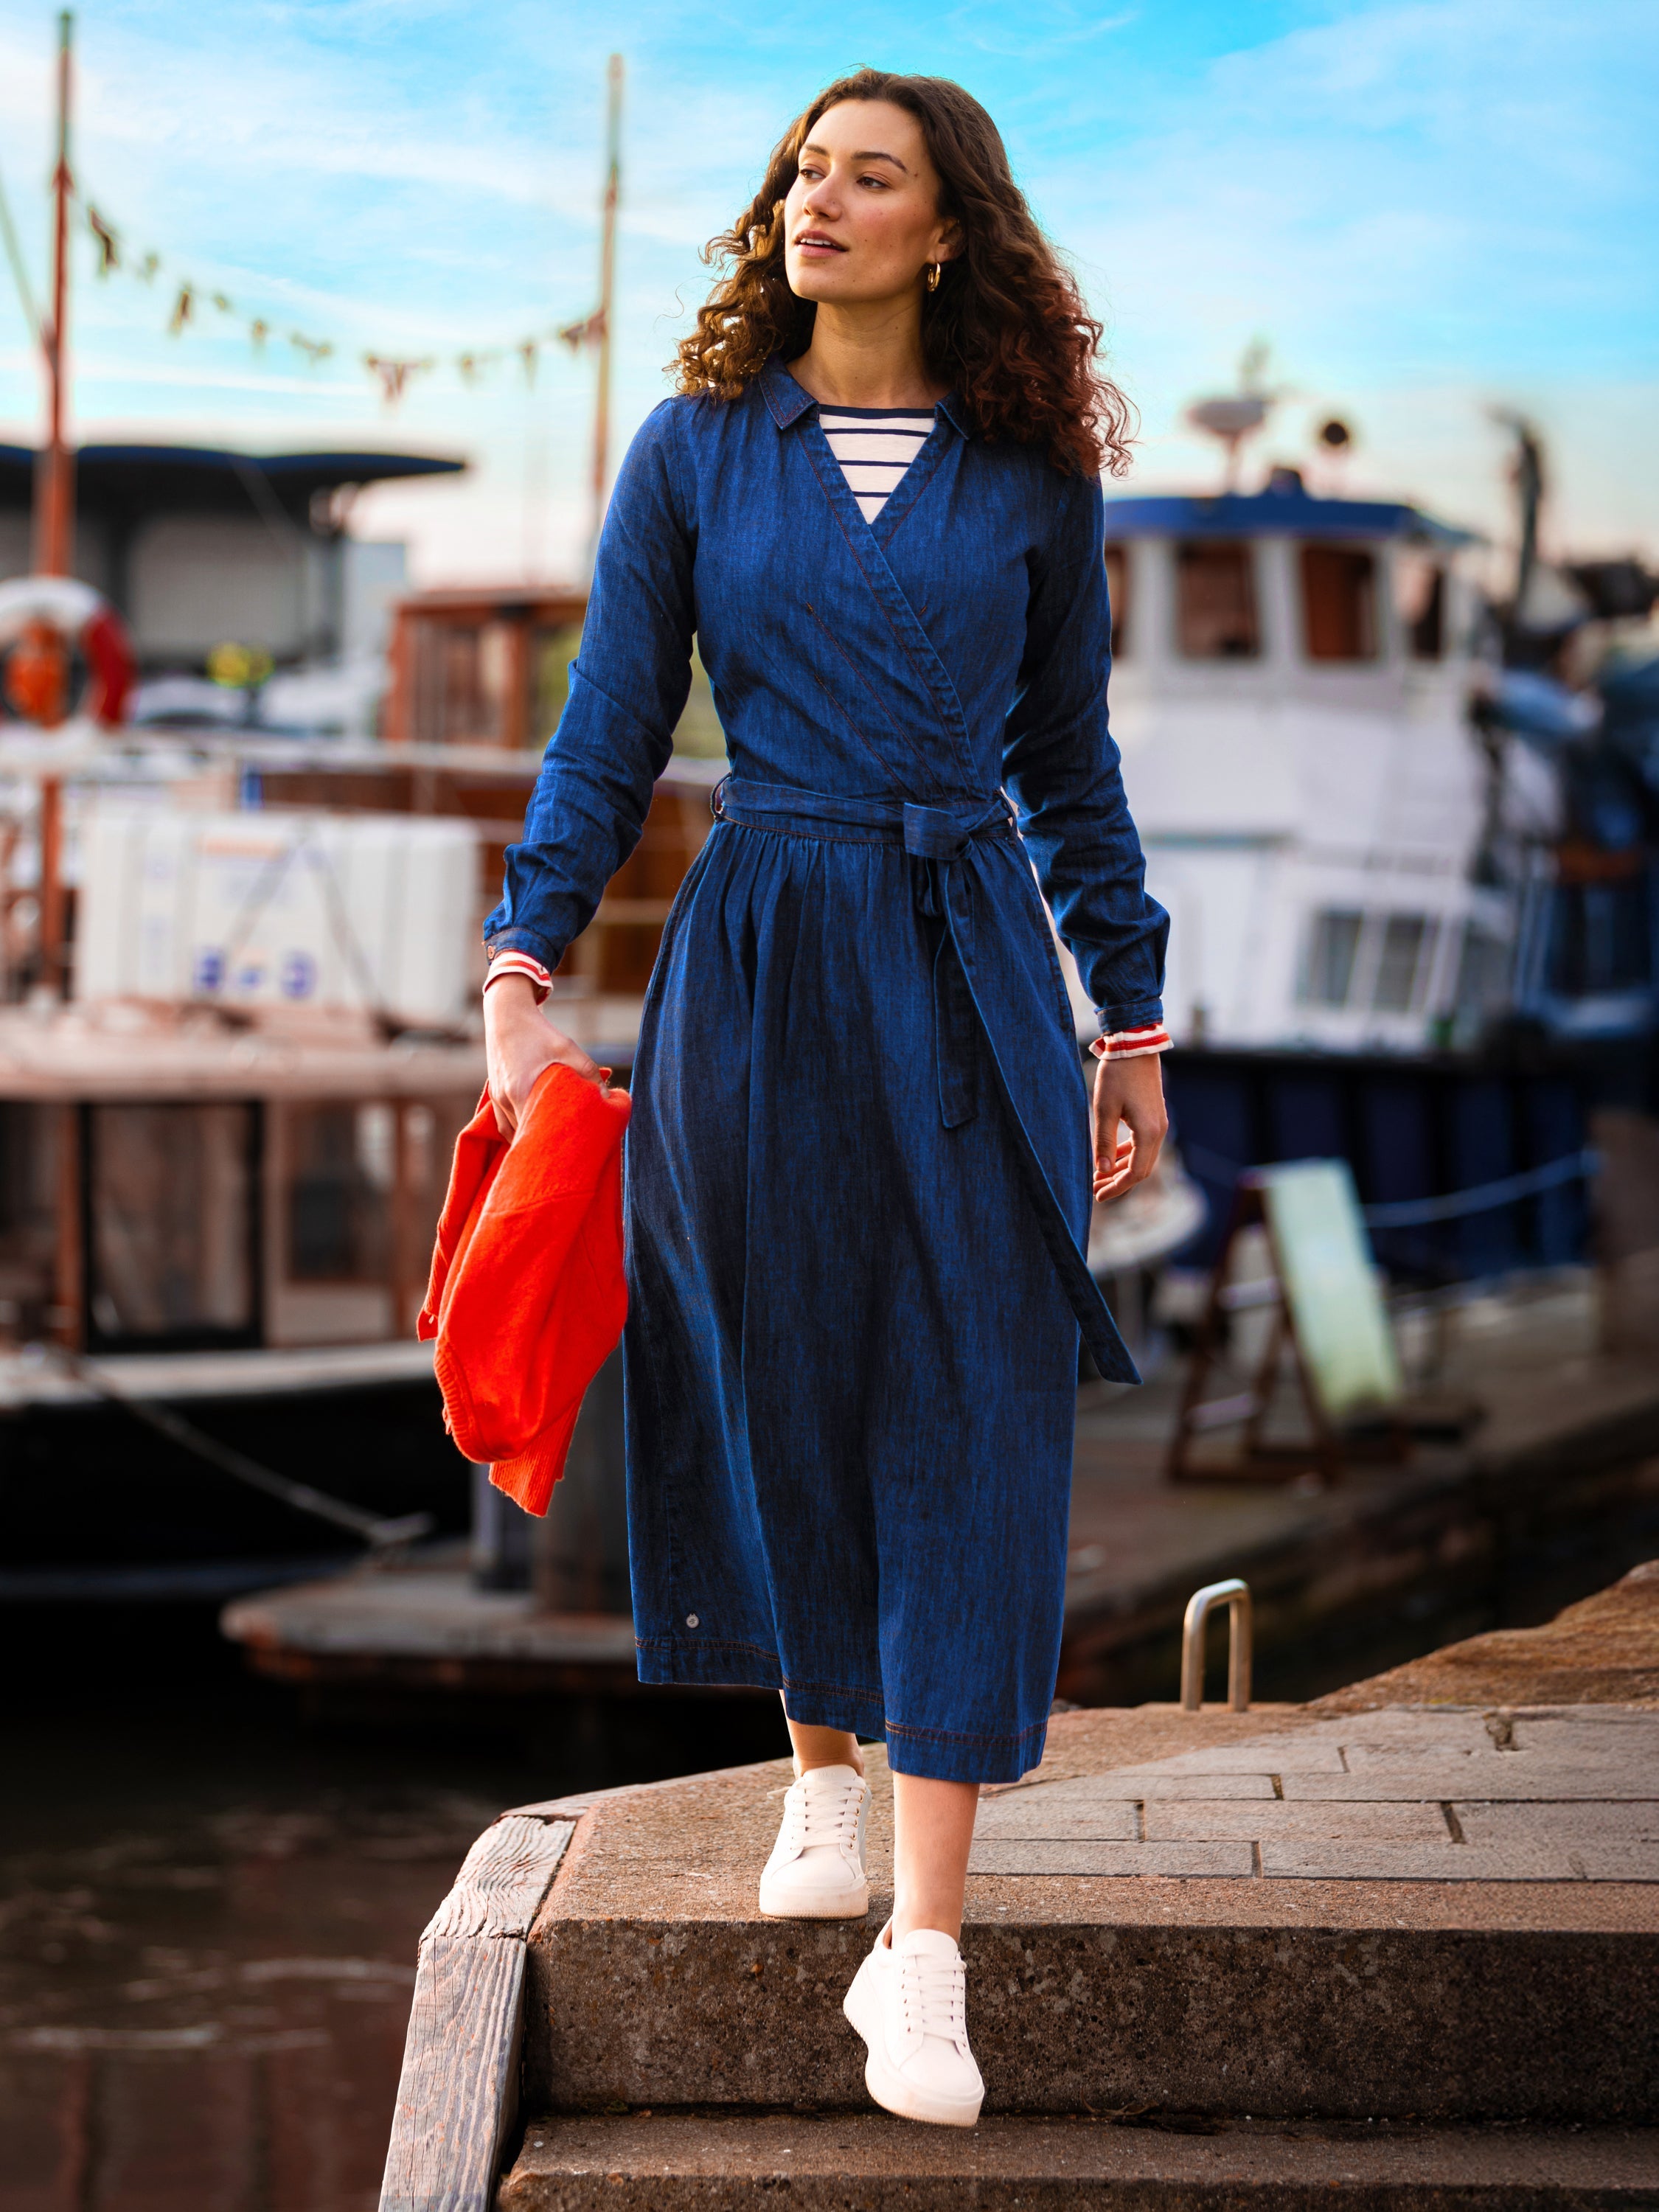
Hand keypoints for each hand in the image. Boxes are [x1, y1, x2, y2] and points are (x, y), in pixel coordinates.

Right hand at [483, 974, 605, 1138]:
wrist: (506, 1015)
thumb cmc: (538, 1032)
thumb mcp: (567, 1048)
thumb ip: (588, 1073)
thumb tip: (607, 1097)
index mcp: (520, 1092)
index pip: (535, 1131)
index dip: (552, 1143)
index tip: (569, 1151)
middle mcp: (505, 1100)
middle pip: (524, 1134)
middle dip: (544, 1144)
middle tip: (565, 1154)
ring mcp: (497, 1099)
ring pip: (513, 1131)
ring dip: (530, 1139)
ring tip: (551, 1149)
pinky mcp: (495, 1095)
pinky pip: (504, 1125)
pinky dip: (517, 1132)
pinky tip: (532, 1136)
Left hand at [1091, 1050, 1167, 1203]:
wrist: (1135, 1047)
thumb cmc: (1117, 1075)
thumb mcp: (1104, 1109)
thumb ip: (1103, 1142)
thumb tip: (1101, 1171)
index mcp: (1148, 1133)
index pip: (1135, 1173)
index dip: (1116, 1187)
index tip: (1097, 1196)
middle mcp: (1158, 1131)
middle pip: (1142, 1169)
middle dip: (1118, 1182)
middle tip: (1095, 1189)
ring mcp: (1158, 1124)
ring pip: (1142, 1158)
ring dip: (1122, 1169)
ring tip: (1099, 1176)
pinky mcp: (1154, 1117)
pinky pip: (1142, 1144)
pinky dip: (1127, 1154)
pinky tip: (1111, 1158)